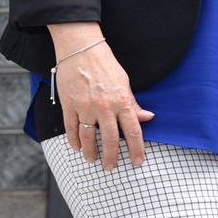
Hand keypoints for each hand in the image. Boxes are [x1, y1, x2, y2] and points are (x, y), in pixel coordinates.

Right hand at [50, 25, 153, 169]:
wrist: (82, 50)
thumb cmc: (106, 65)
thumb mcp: (125, 83)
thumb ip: (133, 104)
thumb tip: (148, 118)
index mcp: (122, 101)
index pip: (133, 132)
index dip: (137, 150)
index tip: (137, 162)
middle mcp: (104, 108)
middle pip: (110, 140)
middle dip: (112, 157)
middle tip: (111, 167)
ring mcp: (85, 108)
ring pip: (89, 138)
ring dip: (91, 152)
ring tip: (93, 160)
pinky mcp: (69, 106)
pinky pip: (71, 129)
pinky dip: (74, 141)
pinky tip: (77, 148)